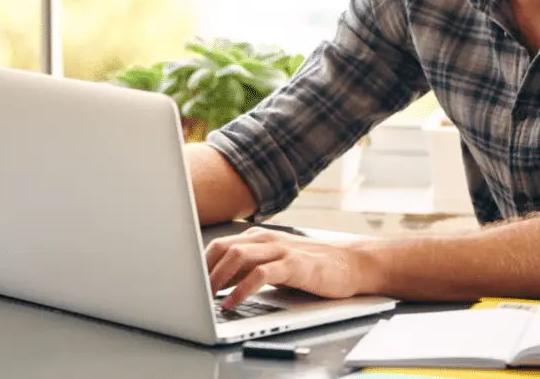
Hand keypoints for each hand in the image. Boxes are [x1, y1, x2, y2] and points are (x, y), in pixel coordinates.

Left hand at [205, 226, 367, 309]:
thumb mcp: (276, 262)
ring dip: (217, 278)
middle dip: (204, 270)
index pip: (220, 244)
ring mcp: (281, 250)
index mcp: (260, 237)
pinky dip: (241, 289)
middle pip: (224, 247)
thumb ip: (250, 267)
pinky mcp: (294, 265)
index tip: (187, 281)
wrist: (352, 263)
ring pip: (238, 256)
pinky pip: (259, 275)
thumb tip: (217, 283)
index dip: (200, 263)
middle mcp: (267, 239)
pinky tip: (231, 302)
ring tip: (206, 298)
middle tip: (192, 291)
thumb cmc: (313, 265)